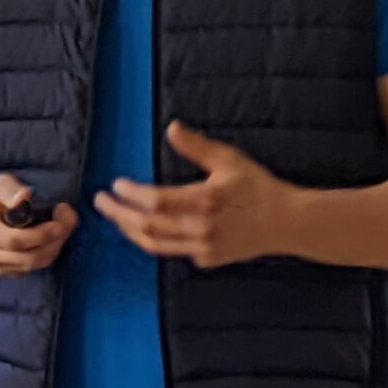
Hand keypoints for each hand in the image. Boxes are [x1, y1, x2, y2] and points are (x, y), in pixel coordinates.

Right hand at [0, 174, 78, 276]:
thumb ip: (9, 190)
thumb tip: (24, 197)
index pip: (14, 241)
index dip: (41, 234)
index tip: (60, 218)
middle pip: (30, 257)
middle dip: (56, 239)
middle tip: (69, 216)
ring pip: (35, 264)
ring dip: (56, 245)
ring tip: (64, 222)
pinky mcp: (6, 272)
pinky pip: (34, 267)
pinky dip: (49, 251)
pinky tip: (52, 234)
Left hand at [95, 122, 301, 268]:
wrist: (287, 223)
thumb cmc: (258, 186)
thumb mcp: (230, 159)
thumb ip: (197, 146)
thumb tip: (171, 128)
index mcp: (206, 200)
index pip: (156, 201)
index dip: (131, 194)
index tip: (116, 184)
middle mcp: (202, 228)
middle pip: (147, 226)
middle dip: (118, 214)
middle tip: (100, 201)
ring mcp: (204, 247)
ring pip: (154, 244)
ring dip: (129, 230)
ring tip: (114, 216)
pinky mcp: (207, 259)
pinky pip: (172, 250)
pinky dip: (154, 239)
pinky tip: (143, 227)